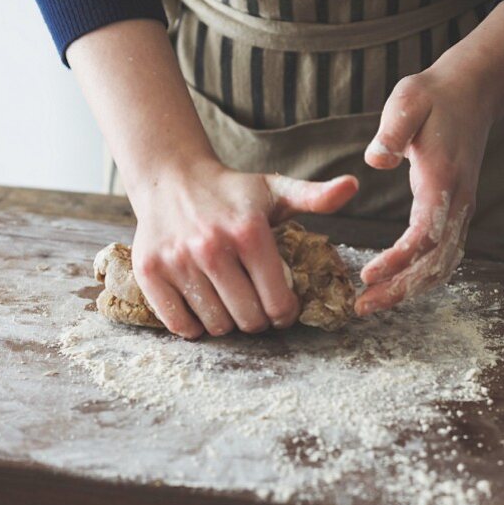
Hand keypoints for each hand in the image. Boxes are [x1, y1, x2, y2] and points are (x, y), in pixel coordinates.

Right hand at [129, 160, 357, 337]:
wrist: (171, 179)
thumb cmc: (231, 192)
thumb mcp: (275, 190)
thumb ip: (315, 196)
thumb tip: (353, 185)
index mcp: (249, 232)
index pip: (278, 303)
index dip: (285, 313)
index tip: (281, 308)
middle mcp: (211, 247)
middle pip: (248, 320)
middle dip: (257, 320)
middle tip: (254, 307)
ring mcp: (178, 261)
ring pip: (215, 325)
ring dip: (226, 322)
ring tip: (228, 301)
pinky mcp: (150, 272)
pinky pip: (179, 324)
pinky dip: (193, 325)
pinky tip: (201, 306)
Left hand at [354, 65, 497, 314]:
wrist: (471, 92)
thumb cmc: (434, 96)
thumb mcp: (409, 100)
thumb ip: (393, 130)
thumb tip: (375, 160)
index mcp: (443, 180)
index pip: (425, 234)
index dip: (398, 260)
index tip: (368, 275)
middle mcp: (458, 202)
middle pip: (435, 262)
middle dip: (400, 289)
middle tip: (361, 307)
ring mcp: (461, 209)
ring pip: (442, 265)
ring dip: (410, 289)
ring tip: (373, 304)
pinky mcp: (455, 211)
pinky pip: (443, 255)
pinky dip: (422, 277)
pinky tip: (396, 286)